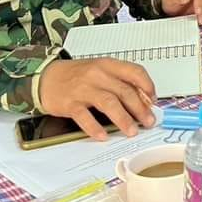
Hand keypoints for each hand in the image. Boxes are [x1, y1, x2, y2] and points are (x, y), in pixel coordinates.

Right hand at [38, 58, 155, 140]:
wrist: (47, 77)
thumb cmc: (77, 75)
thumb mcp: (100, 70)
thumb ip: (119, 82)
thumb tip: (142, 99)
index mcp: (108, 65)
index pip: (134, 72)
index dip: (147, 86)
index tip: (154, 100)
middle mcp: (97, 74)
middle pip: (124, 91)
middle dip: (140, 109)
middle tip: (148, 122)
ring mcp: (83, 89)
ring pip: (109, 103)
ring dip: (123, 119)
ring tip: (132, 131)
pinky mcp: (70, 103)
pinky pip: (85, 116)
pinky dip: (95, 127)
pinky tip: (103, 135)